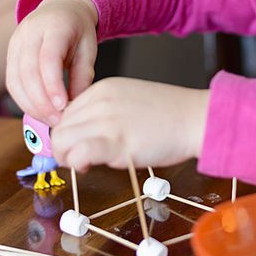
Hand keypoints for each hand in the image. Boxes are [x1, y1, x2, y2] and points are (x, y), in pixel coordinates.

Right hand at [6, 0, 98, 125]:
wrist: (61, 8)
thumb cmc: (78, 29)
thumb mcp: (89, 47)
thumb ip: (83, 74)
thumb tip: (75, 104)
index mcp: (54, 26)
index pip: (48, 58)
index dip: (53, 85)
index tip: (63, 107)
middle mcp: (29, 32)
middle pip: (27, 71)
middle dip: (41, 101)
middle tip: (58, 120)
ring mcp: (15, 43)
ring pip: (15, 80)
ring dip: (30, 105)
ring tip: (50, 120)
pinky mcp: (9, 54)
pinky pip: (11, 82)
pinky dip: (23, 100)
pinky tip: (38, 111)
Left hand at [50, 77, 209, 171]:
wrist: (195, 118)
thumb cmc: (169, 114)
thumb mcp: (128, 99)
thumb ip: (103, 111)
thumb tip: (81, 133)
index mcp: (102, 89)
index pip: (65, 113)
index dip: (67, 134)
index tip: (77, 146)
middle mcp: (100, 102)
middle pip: (60, 128)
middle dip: (64, 148)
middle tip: (79, 159)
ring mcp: (108, 121)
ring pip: (63, 140)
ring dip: (68, 157)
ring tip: (85, 164)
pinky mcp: (117, 142)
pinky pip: (80, 153)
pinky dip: (78, 163)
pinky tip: (90, 166)